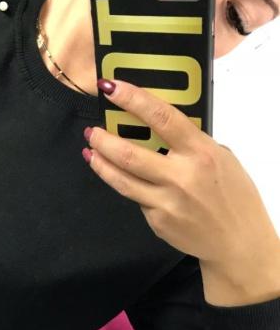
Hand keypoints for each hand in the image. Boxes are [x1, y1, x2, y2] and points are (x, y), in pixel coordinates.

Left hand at [83, 78, 278, 266]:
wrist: (238, 242)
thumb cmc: (233, 195)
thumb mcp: (220, 158)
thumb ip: (190, 143)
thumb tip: (157, 127)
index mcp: (200, 152)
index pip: (161, 117)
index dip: (132, 99)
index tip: (111, 87)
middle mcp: (181, 176)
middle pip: (129, 153)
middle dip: (104, 139)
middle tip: (92, 130)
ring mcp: (166, 201)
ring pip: (121, 179)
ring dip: (101, 162)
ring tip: (91, 150)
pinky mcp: (157, 220)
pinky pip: (136, 198)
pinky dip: (127, 185)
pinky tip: (123, 178)